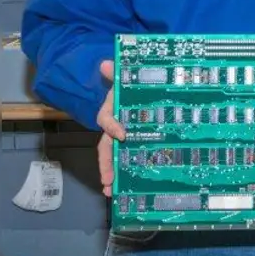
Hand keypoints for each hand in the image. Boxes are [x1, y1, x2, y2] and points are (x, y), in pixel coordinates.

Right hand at [95, 60, 125, 196]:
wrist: (148, 87)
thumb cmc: (134, 85)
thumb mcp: (128, 78)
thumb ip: (118, 72)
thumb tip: (107, 64)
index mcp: (113, 111)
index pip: (106, 120)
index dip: (112, 126)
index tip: (122, 135)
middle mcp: (116, 127)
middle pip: (107, 147)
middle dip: (106, 165)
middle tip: (108, 182)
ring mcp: (125, 137)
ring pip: (115, 157)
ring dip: (112, 174)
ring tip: (112, 191)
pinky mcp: (136, 144)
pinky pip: (130, 158)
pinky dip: (128, 172)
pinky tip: (132, 187)